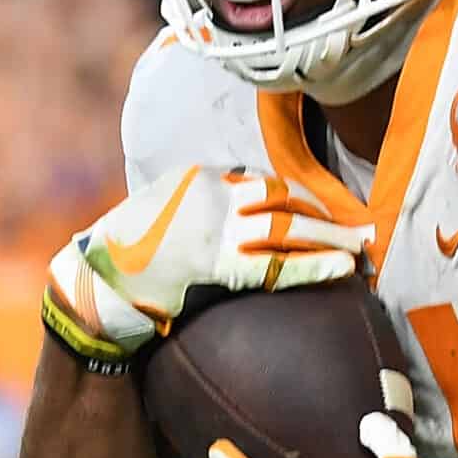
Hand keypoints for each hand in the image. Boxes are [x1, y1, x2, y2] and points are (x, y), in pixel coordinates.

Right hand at [44, 167, 369, 359]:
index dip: (303, 199)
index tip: (327, 212)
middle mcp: (214, 197)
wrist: (96, 279)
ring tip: (362, 247)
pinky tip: (341, 270)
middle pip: (285, 201)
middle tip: (362, 229)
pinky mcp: (216, 265)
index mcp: (202, 179)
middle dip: (327, 216)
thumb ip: (202, 206)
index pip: (266, 184)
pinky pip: (276, 265)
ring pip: (288, 229)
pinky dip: (313, 266)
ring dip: (330, 238)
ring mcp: (216, 230)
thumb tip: (239, 215)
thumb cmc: (128, 252)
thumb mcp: (164, 209)